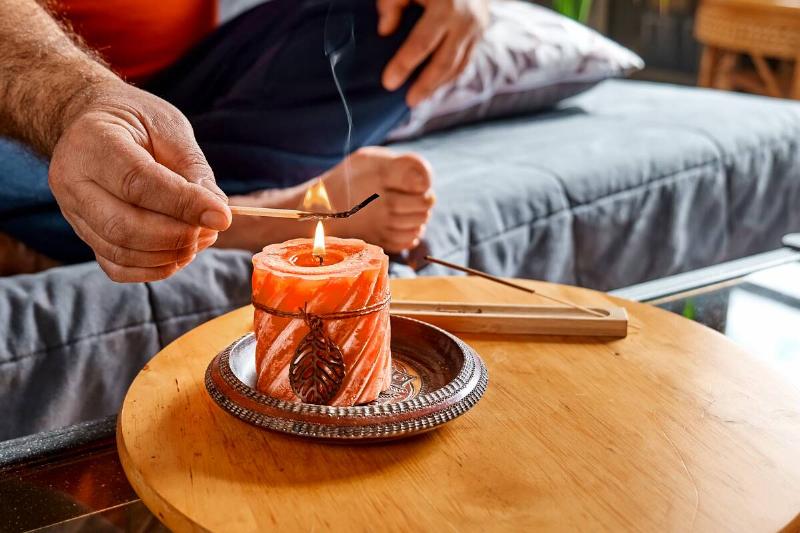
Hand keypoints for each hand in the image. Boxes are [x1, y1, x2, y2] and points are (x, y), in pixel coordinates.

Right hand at [49, 81, 230, 281]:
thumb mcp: (169, 127)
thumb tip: (216, 210)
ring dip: (169, 254)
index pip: (138, 183)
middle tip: (211, 230)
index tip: (222, 217)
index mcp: (92, 142)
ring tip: (200, 238)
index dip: (184, 205)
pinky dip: (152, 269)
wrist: (96, 122)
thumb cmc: (137, 122)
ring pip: (120, 251)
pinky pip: (116, 267)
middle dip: (177, 236)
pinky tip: (178, 254)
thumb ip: (192, 167)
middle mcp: (72, 181)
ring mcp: (73, 212)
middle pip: (124, 226)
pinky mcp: (83, 234)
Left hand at [378, 0, 488, 106]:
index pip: (422, 43)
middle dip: (425, 85)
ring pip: (457, 66)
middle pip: (444, 62)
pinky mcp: (480, 36)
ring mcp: (476, 30)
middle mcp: (465, 21)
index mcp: (446, 6)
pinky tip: (434, 87)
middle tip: (408, 102)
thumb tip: (384, 31)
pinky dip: (449, 77)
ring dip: (438, 86)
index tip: (389, 83)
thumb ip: (393, 3)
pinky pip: (465, 62)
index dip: (404, 64)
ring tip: (419, 99)